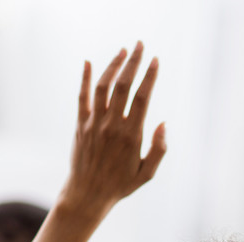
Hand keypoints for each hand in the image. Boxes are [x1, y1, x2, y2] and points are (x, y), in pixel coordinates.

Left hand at [60, 41, 165, 215]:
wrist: (87, 195)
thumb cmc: (121, 185)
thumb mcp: (147, 174)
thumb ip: (159, 149)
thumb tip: (162, 124)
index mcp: (131, 136)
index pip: (142, 98)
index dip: (149, 76)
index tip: (156, 60)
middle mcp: (111, 126)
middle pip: (123, 86)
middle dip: (133, 62)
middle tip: (141, 45)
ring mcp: (93, 124)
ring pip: (103, 87)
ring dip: (112, 65)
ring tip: (123, 51)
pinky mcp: (80, 125)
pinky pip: (82, 97)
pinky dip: (84, 79)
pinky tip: (88, 62)